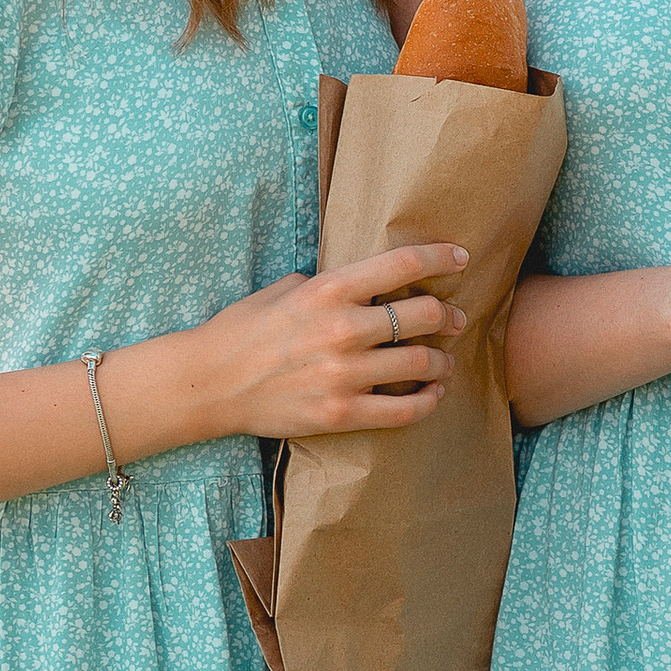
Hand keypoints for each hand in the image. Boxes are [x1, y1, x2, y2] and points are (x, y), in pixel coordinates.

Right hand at [184, 242, 469, 442]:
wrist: (210, 382)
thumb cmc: (243, 329)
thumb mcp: (284, 288)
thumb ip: (328, 284)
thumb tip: (365, 284)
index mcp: (329, 290)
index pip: (403, 265)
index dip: (440, 257)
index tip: (460, 258)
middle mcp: (343, 329)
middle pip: (423, 315)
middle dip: (448, 315)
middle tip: (456, 319)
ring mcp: (344, 375)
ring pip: (421, 363)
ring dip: (441, 361)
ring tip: (443, 361)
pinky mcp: (341, 414)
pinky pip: (404, 410)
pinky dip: (428, 401)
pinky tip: (433, 393)